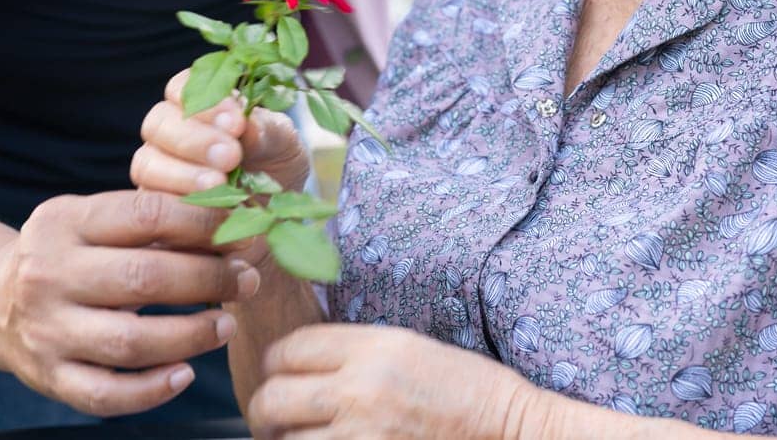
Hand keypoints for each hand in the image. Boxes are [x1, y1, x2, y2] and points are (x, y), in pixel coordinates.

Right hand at [0, 190, 261, 416]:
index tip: (243, 230)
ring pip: (129, 342)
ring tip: (227, 324)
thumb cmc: (71, 252)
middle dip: (208, 279)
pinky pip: (105, 394)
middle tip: (247, 279)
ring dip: (191, 335)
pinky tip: (185, 373)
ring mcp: (45, 331)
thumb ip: (155, 218)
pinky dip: (151, 390)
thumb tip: (234, 222)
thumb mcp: (97, 219)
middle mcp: (47, 275)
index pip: (144, 214)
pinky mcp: (48, 378)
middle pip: (143, 279)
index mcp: (64, 222)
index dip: (203, 222)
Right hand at [132, 68, 313, 268]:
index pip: (185, 86)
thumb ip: (267, 131)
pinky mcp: (151, 209)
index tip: (237, 123)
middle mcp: (171, 133)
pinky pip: (148, 204)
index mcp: (201, 105)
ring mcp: (156, 171)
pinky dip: (176, 205)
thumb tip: (246, 124)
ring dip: (182, 173)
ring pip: (147, 161)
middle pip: (159, 121)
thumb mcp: (284, 148)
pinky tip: (207, 211)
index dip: (206, 102)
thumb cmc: (277, 173)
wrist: (271, 226)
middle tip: (230, 157)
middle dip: (194, 138)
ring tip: (218, 185)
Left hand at [246, 325, 541, 438]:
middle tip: (275, 414)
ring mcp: (362, 435)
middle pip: (273, 396)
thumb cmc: (467, 390)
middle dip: (266, 407)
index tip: (280, 373)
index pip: (289, 348)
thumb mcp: (410, 349)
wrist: (510, 432)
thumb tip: (301, 361)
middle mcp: (362, 389)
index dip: (276, 362)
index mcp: (374, 347)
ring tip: (300, 437)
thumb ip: (356, 351)